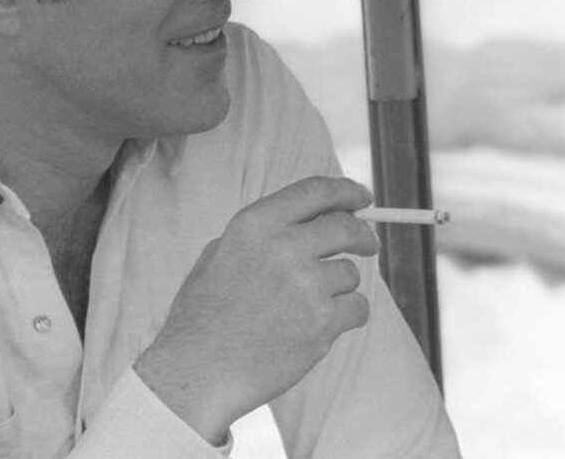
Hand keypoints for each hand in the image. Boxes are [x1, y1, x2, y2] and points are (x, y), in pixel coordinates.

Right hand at [134, 176, 377, 442]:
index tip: (363, 197)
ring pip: (350, 273)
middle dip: (363, 237)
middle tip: (369, 246)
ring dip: (339, 288)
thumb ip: (264, 234)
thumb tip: (316, 218)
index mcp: (256, 225)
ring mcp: (306, 285)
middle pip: (346, 228)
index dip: (347, 191)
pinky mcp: (322, 322)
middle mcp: (283, 248)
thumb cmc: (204, 318)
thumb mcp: (219, 256)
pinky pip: (357, 307)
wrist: (195, 374)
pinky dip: (347, 316)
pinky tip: (318, 327)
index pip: (316, 191)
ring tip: (304, 310)